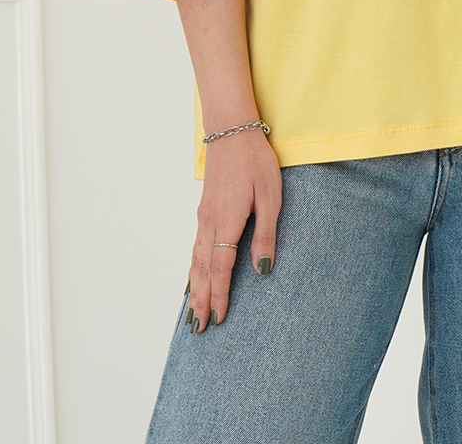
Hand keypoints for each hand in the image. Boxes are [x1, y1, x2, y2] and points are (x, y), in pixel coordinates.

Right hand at [186, 130, 281, 333]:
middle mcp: (210, 222)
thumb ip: (266, 234)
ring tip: (191, 314)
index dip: (219, 294)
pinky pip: (195, 247)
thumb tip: (263, 268)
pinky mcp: (204, 210)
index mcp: (228, 221)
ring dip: (194, 288)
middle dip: (201, 300)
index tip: (218, 318)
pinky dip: (192, 269)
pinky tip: (192, 278)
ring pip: (196, 260)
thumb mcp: (270, 196)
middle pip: (203, 270)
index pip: (221, 267)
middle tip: (197, 329)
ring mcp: (204, 216)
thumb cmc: (256, 162)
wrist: (232, 131)